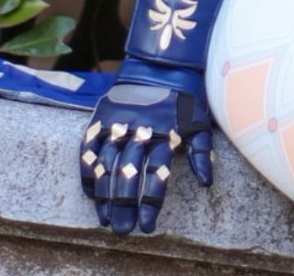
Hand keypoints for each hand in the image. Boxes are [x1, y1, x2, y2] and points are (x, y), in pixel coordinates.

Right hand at [79, 78, 212, 234]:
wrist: (160, 63)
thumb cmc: (183, 97)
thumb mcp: (199, 120)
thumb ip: (202, 152)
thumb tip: (206, 183)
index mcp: (165, 132)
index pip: (156, 173)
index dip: (151, 202)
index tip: (148, 226)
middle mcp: (139, 130)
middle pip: (128, 173)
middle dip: (125, 204)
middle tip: (123, 230)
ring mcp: (117, 124)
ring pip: (106, 165)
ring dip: (104, 194)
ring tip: (106, 219)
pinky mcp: (100, 118)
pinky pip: (88, 149)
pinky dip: (87, 171)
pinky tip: (90, 193)